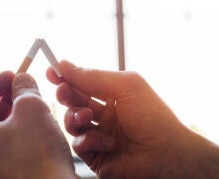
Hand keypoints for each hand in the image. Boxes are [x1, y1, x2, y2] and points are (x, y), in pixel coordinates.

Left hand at [0, 71, 77, 178]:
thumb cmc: (40, 154)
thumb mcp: (31, 108)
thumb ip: (23, 87)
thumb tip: (22, 78)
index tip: (11, 74)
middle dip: (5, 99)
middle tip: (22, 86)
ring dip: (13, 115)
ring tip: (32, 104)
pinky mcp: (4, 177)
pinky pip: (7, 148)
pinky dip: (18, 133)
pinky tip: (36, 126)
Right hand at [47, 60, 218, 178]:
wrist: (166, 155)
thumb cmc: (152, 117)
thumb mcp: (124, 86)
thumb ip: (92, 76)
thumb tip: (65, 64)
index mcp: (113, 95)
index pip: (83, 83)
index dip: (67, 77)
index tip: (52, 71)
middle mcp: (104, 114)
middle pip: (74, 101)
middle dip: (66, 94)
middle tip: (63, 91)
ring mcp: (99, 134)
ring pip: (72, 122)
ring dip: (75, 117)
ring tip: (87, 117)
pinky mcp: (95, 154)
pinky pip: (79, 144)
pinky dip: (89, 140)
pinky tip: (107, 142)